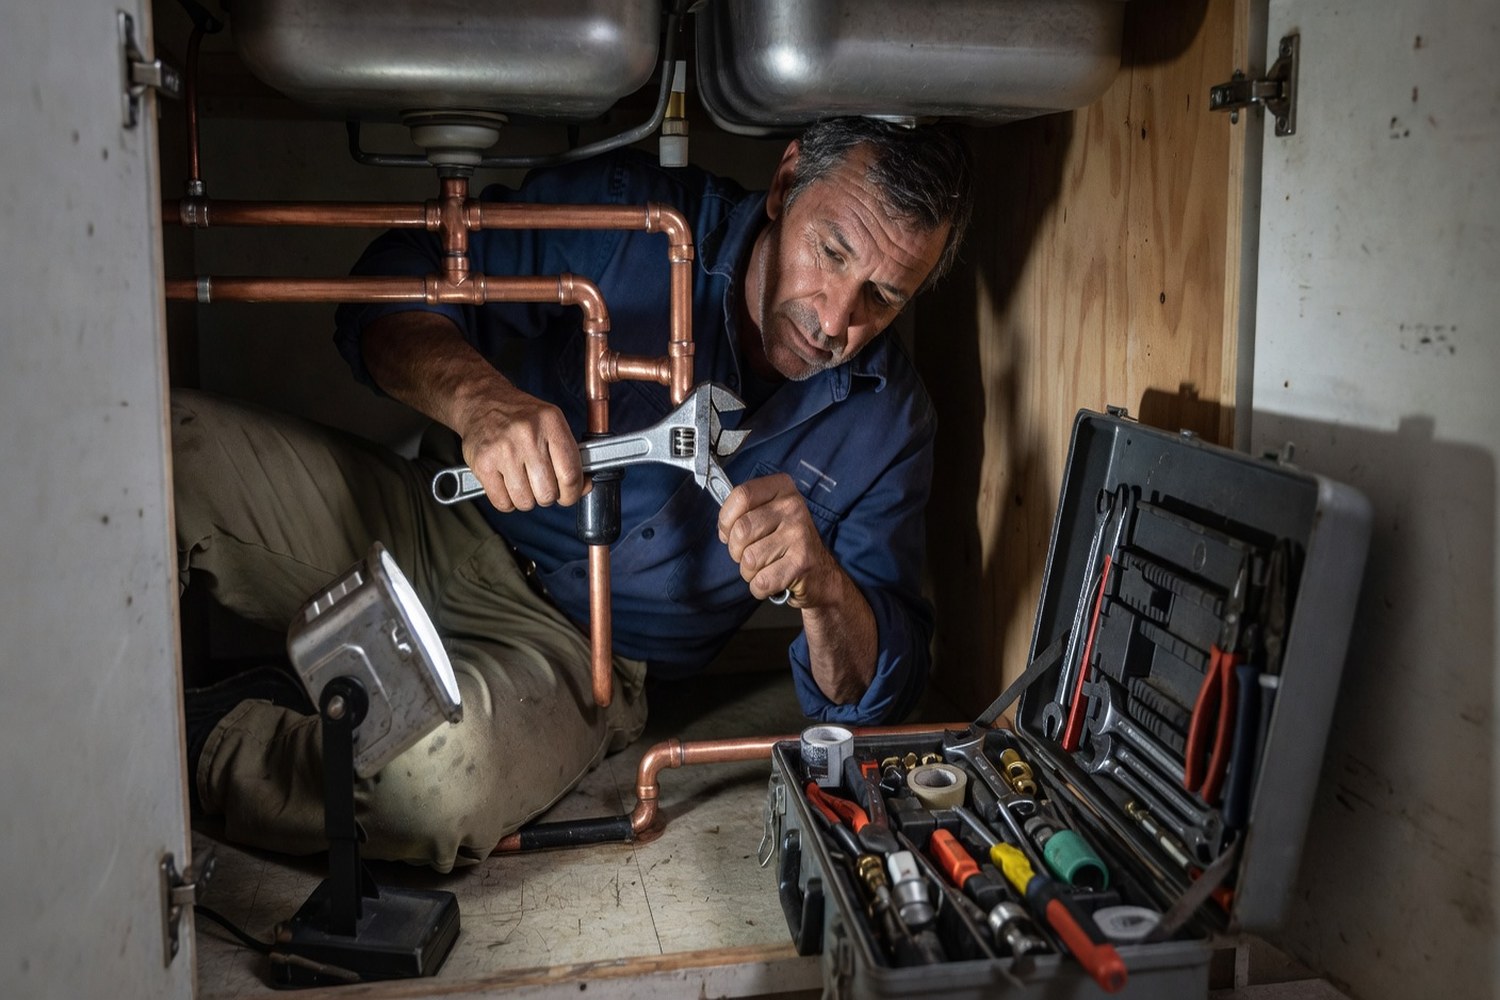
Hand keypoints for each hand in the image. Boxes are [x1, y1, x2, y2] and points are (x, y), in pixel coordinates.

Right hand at [453, 375, 586, 511]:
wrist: (481, 401)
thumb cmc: (519, 415)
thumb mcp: (551, 424)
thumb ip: (570, 455)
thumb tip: (583, 487)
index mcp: (550, 422)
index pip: (571, 474)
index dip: (572, 493)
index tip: (568, 495)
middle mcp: (527, 435)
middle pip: (548, 492)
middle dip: (547, 496)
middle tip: (540, 484)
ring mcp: (503, 450)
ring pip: (525, 501)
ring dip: (525, 499)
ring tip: (522, 482)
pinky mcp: (483, 463)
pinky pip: (502, 502)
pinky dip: (506, 501)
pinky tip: (506, 484)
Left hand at [718, 473, 833, 604]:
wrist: (821, 574)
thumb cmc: (786, 543)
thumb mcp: (769, 515)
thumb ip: (744, 512)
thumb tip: (723, 528)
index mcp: (783, 488)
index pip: (741, 495)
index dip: (726, 519)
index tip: (729, 531)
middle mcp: (793, 507)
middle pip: (741, 530)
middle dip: (736, 550)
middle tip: (749, 554)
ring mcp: (799, 535)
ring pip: (749, 559)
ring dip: (750, 571)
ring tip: (765, 567)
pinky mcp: (802, 563)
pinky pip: (761, 581)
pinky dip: (760, 588)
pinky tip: (773, 580)